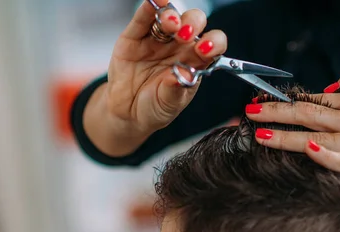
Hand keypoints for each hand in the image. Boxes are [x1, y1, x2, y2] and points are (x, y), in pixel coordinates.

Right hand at [107, 0, 226, 136]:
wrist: (126, 113)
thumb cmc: (154, 108)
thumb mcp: (168, 105)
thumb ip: (176, 89)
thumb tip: (185, 73)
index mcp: (195, 62)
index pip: (212, 46)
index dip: (213, 43)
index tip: (206, 48)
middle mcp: (179, 47)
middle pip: (194, 24)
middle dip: (193, 24)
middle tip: (185, 35)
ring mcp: (158, 40)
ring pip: (170, 17)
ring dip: (172, 15)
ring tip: (170, 24)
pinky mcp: (135, 36)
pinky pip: (143, 18)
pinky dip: (149, 7)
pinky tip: (155, 1)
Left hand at [245, 72, 339, 200]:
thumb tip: (325, 88)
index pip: (312, 101)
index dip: (285, 101)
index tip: (259, 102)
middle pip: (308, 115)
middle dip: (276, 113)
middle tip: (249, 113)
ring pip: (316, 137)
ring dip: (287, 136)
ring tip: (260, 135)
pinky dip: (326, 155)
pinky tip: (308, 150)